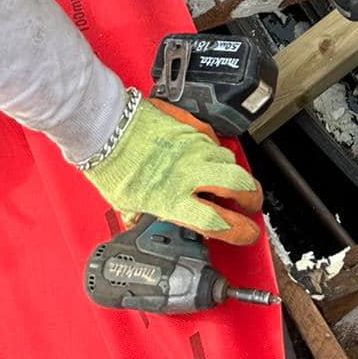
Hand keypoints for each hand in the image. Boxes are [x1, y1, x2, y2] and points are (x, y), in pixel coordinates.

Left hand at [85, 97, 262, 244]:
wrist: (105, 126)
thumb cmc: (111, 164)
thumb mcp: (126, 203)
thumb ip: (143, 215)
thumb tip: (143, 223)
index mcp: (173, 199)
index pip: (219, 222)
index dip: (240, 231)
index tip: (248, 233)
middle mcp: (190, 172)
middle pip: (238, 185)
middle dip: (251, 197)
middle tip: (251, 203)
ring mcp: (193, 146)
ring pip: (229, 160)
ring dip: (234, 172)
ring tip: (229, 181)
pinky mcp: (190, 126)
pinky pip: (214, 139)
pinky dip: (216, 150)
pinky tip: (209, 155)